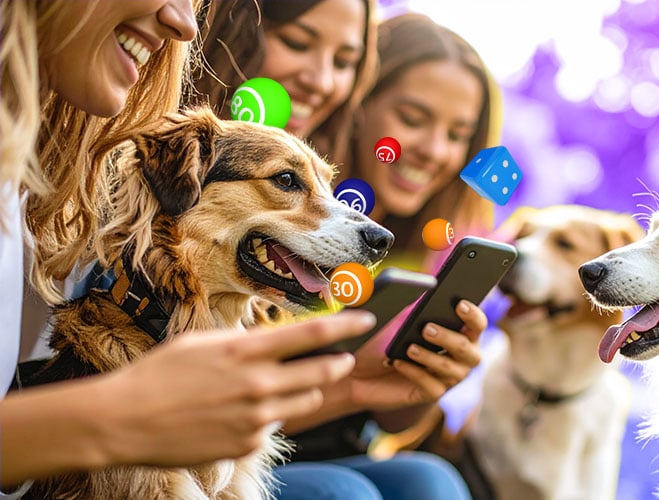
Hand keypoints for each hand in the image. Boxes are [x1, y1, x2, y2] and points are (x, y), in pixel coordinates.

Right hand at [97, 311, 373, 465]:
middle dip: (339, 363)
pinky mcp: (248, 444)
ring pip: (305, 401)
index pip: (313, 333)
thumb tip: (270, 342)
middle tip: (342, 358)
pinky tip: (233, 415)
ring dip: (302, 391)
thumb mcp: (202, 344)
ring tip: (272, 386)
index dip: (346, 324)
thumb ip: (242, 342)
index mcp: (246, 350)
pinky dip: (264, 419)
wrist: (123, 422)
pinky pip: (273, 427)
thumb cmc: (157, 375)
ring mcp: (256, 418)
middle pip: (323, 371)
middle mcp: (258, 384)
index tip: (367, 319)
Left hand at [347, 299, 485, 410]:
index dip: (473, 316)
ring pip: (451, 370)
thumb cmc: (383, 339)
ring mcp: (446, 377)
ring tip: (409, 348)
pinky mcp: (430, 394)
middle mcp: (459, 357)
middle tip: (426, 329)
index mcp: (459, 333)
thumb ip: (418, 302)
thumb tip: (431, 276)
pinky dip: (414, 372)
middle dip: (449, 338)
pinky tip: (398, 362)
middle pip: (467, 349)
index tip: (459, 305)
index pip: (477, 324)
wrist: (358, 370)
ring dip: (430, 357)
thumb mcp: (399, 317)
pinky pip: (431, 386)